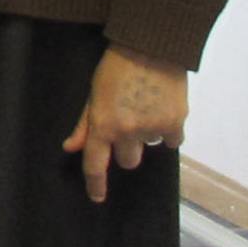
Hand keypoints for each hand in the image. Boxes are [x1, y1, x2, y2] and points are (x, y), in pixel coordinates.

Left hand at [62, 46, 185, 202]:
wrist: (150, 49)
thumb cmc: (115, 68)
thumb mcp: (93, 94)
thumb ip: (84, 125)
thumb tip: (71, 148)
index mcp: (103, 124)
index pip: (95, 163)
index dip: (95, 184)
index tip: (96, 197)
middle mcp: (128, 131)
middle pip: (127, 161)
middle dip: (125, 148)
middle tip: (126, 124)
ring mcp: (153, 129)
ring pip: (149, 147)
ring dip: (146, 134)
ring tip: (144, 106)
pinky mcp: (176, 123)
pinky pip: (171, 140)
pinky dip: (167, 129)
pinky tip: (161, 108)